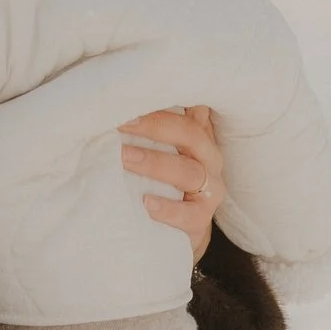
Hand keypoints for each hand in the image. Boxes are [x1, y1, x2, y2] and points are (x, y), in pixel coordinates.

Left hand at [122, 106, 223, 262]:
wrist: (179, 232)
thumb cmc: (165, 183)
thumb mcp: (162, 153)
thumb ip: (154, 129)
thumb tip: (126, 99)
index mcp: (199, 138)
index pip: (189, 112)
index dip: (163, 104)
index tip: (132, 96)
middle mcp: (209, 160)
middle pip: (190, 135)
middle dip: (154, 127)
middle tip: (121, 123)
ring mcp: (209, 191)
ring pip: (189, 172)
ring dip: (155, 163)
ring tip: (125, 158)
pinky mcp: (200, 221)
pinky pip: (189, 214)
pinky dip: (168, 208)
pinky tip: (146, 203)